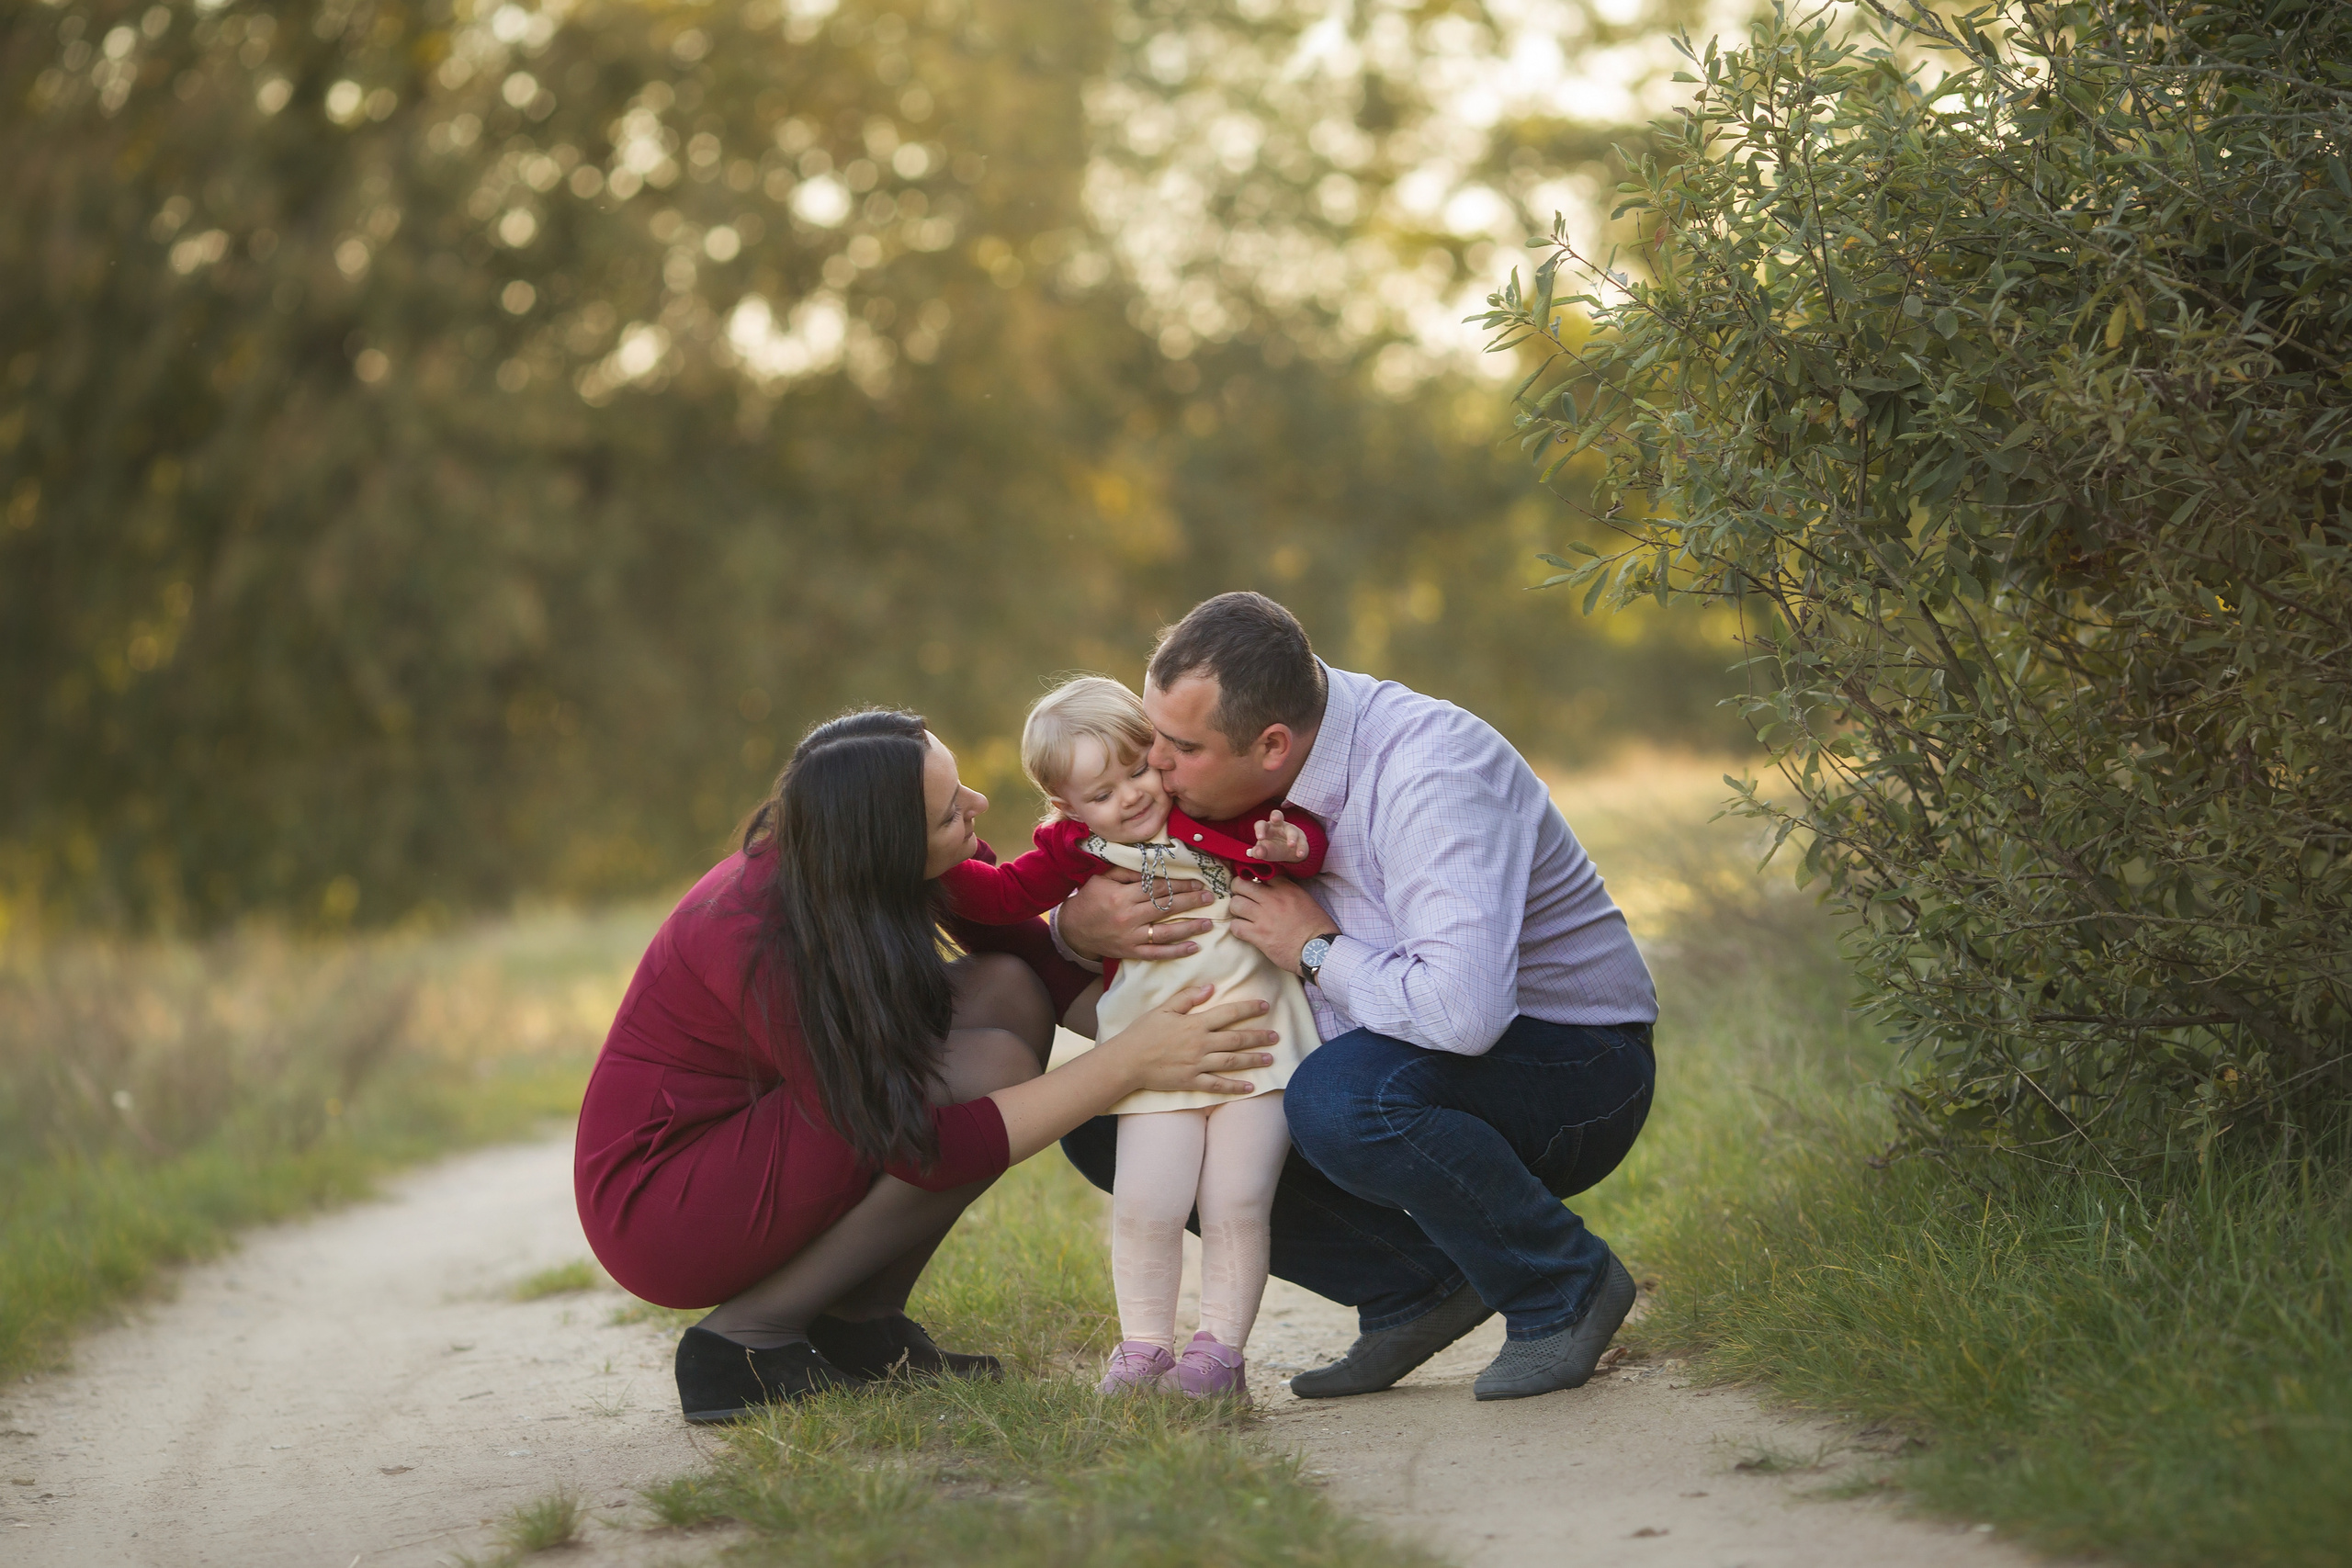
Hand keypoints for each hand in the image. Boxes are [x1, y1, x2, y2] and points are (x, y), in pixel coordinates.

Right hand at [1059, 868, 1213, 961]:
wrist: (1073, 929)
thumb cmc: (1090, 899)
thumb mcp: (1103, 879)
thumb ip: (1129, 873)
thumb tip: (1154, 867)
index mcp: (1123, 896)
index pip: (1159, 889)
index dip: (1181, 886)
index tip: (1198, 884)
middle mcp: (1129, 917)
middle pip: (1166, 908)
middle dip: (1191, 902)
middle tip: (1210, 898)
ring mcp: (1131, 937)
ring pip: (1165, 932)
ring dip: (1189, 927)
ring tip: (1208, 923)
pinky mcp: (1131, 952)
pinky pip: (1157, 953)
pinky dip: (1176, 951)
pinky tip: (1193, 947)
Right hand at [1113, 985, 1278, 1095]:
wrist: (1127, 1061)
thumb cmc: (1142, 1032)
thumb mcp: (1163, 1009)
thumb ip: (1187, 998)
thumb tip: (1210, 987)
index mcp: (1195, 1023)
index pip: (1228, 1013)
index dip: (1248, 1008)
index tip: (1265, 1005)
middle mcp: (1200, 1044)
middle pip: (1236, 1039)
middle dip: (1258, 1037)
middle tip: (1276, 1036)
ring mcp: (1198, 1064)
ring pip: (1232, 1062)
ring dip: (1253, 1060)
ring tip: (1270, 1058)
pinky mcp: (1192, 1081)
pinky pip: (1218, 1085)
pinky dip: (1235, 1086)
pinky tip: (1250, 1086)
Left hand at [1228, 878, 1338, 976]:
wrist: (1319, 950)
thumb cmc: (1317, 926)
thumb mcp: (1306, 899)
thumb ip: (1288, 891)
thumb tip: (1273, 889)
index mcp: (1286, 889)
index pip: (1261, 875)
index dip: (1255, 880)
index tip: (1255, 886)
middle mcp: (1272, 899)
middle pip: (1241, 884)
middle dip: (1238, 890)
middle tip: (1241, 897)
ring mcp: (1263, 917)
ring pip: (1235, 904)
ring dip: (1237, 909)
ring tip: (1242, 914)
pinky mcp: (1258, 935)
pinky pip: (1236, 926)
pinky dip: (1237, 928)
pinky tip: (1244, 930)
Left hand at [1248, 808, 1309, 863]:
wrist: (1288, 853)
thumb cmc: (1272, 848)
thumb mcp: (1264, 852)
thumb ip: (1258, 852)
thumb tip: (1253, 852)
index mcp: (1266, 827)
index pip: (1261, 824)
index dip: (1260, 829)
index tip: (1260, 838)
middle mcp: (1278, 825)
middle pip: (1277, 815)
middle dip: (1276, 816)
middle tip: (1275, 819)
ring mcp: (1290, 829)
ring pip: (1291, 830)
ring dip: (1292, 837)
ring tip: (1291, 845)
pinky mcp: (1301, 837)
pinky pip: (1302, 841)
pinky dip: (1301, 847)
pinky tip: (1300, 854)